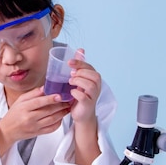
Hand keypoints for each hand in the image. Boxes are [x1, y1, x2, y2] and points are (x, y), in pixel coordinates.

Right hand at [0, 87, 69, 153]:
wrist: (8, 130)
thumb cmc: (13, 114)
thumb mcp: (19, 101)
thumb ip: (32, 94)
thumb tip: (45, 88)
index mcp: (24, 108)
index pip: (38, 102)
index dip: (50, 99)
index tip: (59, 96)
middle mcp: (29, 118)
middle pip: (48, 111)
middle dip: (60, 105)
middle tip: (68, 101)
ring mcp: (34, 127)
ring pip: (51, 120)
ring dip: (62, 114)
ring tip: (67, 108)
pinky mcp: (37, 133)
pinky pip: (51, 129)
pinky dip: (58, 123)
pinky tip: (61, 117)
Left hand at [67, 48, 101, 164]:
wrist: (81, 115)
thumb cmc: (79, 96)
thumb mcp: (78, 79)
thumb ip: (79, 66)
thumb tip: (81, 49)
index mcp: (94, 79)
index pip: (90, 67)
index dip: (80, 63)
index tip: (69, 62)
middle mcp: (96, 87)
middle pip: (93, 75)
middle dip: (81, 72)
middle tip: (70, 76)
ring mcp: (93, 96)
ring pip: (91, 85)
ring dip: (79, 81)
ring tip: (70, 83)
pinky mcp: (88, 105)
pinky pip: (84, 97)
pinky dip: (76, 93)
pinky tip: (71, 92)